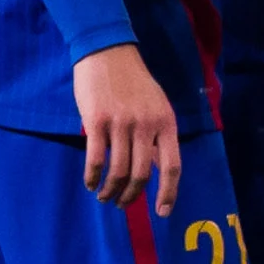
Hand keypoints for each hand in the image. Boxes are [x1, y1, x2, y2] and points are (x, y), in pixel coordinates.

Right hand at [74, 44, 180, 213]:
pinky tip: (91, 183)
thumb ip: (157, 135)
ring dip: (111, 190)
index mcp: (166, 123)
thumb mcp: (156, 106)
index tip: (162, 212)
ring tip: (105, 197)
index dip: (168, 193)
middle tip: (122, 204)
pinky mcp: (97, 121)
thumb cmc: (132, 82)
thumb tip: (156, 170)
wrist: (107, 51)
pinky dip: (93, 177)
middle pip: (142, 174)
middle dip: (132, 196)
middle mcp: (146, 125)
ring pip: (118, 171)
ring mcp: (121, 123)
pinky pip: (96, 159)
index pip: (172, 166)